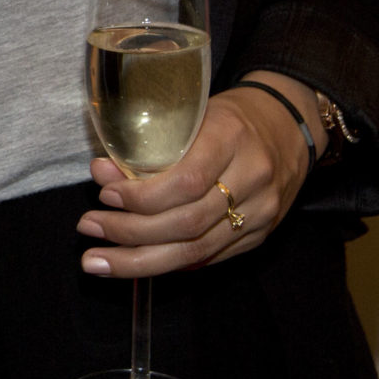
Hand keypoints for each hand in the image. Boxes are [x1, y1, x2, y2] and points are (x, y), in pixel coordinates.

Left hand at [77, 69, 320, 276]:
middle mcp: (252, 179)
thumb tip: (100, 172)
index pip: (185, 182)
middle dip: (130, 234)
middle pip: (187, 224)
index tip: (104, 195)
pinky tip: (139, 262)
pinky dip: (171, 262)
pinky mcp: (262, 234)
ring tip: (100, 259)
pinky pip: (211, 258)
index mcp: (231, 139)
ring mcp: (262, 212)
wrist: (289, 126)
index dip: (140, 197)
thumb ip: (148, 147)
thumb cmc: (229, 117)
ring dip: (141, 260)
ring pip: (197, 250)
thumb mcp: (190, 116)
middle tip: (89, 228)